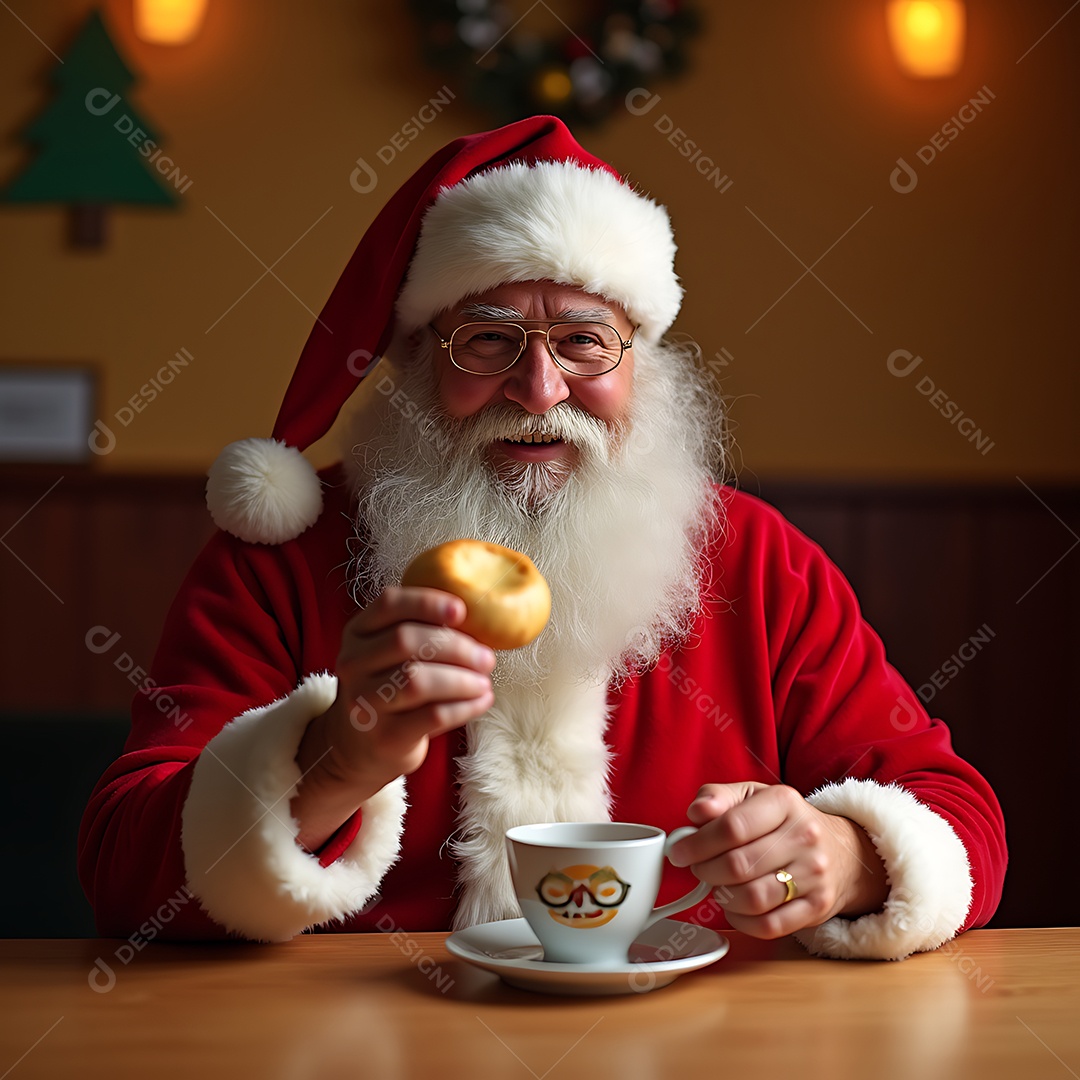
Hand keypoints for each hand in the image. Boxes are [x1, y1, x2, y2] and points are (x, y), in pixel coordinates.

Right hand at [291, 586, 495, 848]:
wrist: (366, 744)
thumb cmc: (394, 685)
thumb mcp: (394, 652)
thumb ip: (424, 630)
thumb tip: (480, 618)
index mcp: (358, 631)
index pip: (388, 604)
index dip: (427, 602)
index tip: (461, 610)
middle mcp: (353, 663)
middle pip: (405, 641)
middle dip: (455, 647)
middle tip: (486, 658)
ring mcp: (364, 701)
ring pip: (417, 681)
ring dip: (461, 680)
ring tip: (484, 683)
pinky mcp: (385, 735)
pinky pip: (432, 715)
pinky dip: (465, 706)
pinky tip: (481, 701)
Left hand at [668, 782, 888, 939]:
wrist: (841, 852)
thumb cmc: (783, 822)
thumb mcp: (752, 796)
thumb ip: (718, 797)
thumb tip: (696, 812)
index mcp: (784, 802)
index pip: (732, 826)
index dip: (697, 843)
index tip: (679, 851)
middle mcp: (805, 837)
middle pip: (738, 865)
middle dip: (705, 870)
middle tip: (697, 868)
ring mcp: (815, 875)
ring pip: (752, 898)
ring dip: (722, 896)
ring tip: (717, 886)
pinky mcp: (818, 908)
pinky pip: (769, 926)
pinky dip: (741, 921)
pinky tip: (735, 907)